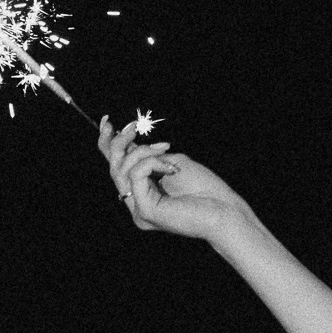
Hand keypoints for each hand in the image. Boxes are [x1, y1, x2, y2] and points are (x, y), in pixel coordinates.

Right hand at [98, 116, 256, 242]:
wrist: (224, 209)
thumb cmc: (204, 187)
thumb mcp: (172, 162)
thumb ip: (149, 157)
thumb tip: (128, 144)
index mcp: (141, 193)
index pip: (117, 168)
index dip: (107, 144)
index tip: (107, 121)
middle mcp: (136, 203)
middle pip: (115, 168)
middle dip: (120, 142)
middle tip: (132, 127)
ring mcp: (138, 210)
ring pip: (123, 170)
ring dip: (143, 152)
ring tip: (166, 149)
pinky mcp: (145, 211)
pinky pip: (136, 175)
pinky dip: (152, 163)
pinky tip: (171, 167)